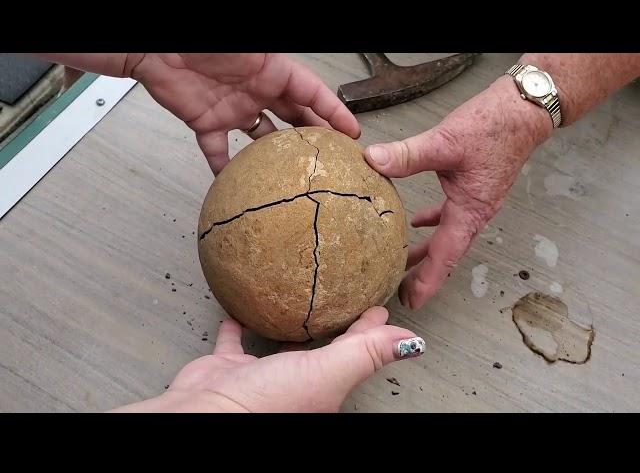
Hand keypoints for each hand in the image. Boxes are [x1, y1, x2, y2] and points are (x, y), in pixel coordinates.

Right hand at [111, 307, 424, 412]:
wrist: (206, 414)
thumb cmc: (266, 403)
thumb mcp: (326, 373)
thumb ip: (365, 353)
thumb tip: (412, 343)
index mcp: (323, 385)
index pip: (355, 350)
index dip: (369, 328)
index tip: (379, 306)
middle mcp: (295, 382)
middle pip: (322, 347)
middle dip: (335, 323)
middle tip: (342, 296)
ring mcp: (261, 376)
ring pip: (282, 344)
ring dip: (292, 325)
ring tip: (299, 302)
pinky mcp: (229, 367)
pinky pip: (235, 339)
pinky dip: (238, 324)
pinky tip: (240, 308)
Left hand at [128, 53, 359, 173]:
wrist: (155, 49)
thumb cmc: (200, 42)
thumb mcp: (248, 47)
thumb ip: (271, 58)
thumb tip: (299, 72)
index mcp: (271, 70)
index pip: (311, 92)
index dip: (333, 111)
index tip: (350, 131)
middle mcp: (256, 91)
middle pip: (293, 117)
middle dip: (313, 135)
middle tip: (332, 159)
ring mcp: (233, 109)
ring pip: (263, 137)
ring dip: (277, 154)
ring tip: (295, 177)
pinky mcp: (207, 122)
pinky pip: (219, 151)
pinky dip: (225, 167)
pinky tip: (237, 185)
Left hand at [364, 76, 552, 308]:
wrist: (523, 110)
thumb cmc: (493, 127)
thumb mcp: (445, 141)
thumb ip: (408, 154)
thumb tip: (373, 161)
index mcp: (470, 210)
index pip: (445, 255)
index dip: (428, 280)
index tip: (412, 301)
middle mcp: (475, 212)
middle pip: (447, 252)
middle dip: (425, 273)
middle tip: (401, 291)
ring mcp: (476, 201)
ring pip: (448, 236)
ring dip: (428, 251)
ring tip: (405, 262)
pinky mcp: (473, 187)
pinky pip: (450, 214)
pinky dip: (433, 222)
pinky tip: (418, 220)